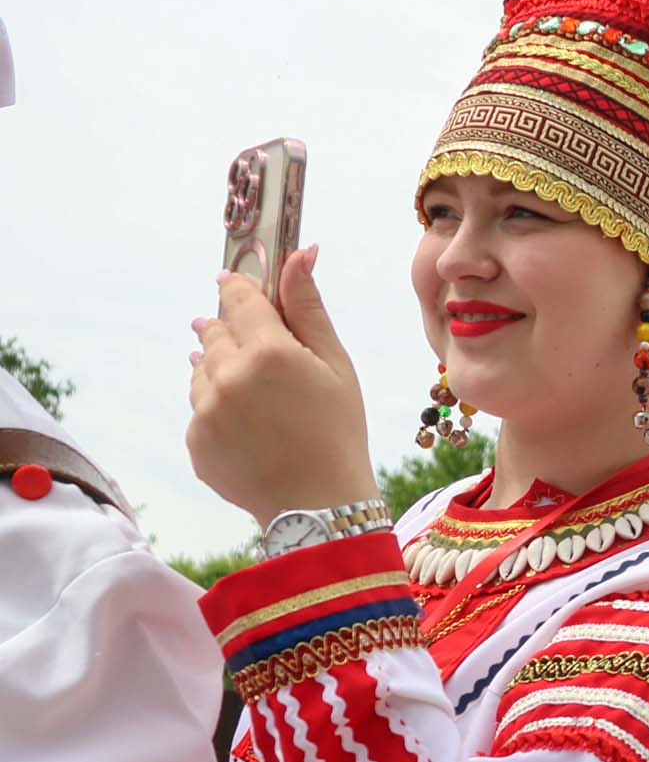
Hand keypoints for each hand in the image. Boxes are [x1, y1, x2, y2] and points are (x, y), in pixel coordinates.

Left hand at [186, 252, 377, 524]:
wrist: (321, 508)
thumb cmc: (340, 432)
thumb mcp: (336, 366)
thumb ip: (309, 308)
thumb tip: (301, 253)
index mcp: (269, 352)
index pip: (238, 297)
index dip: (239, 287)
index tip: (238, 282)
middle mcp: (228, 377)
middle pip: (214, 331)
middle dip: (234, 334)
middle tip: (264, 355)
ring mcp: (205, 411)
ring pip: (201, 370)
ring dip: (224, 372)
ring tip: (262, 399)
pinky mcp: (195, 441)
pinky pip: (200, 409)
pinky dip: (220, 411)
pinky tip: (253, 428)